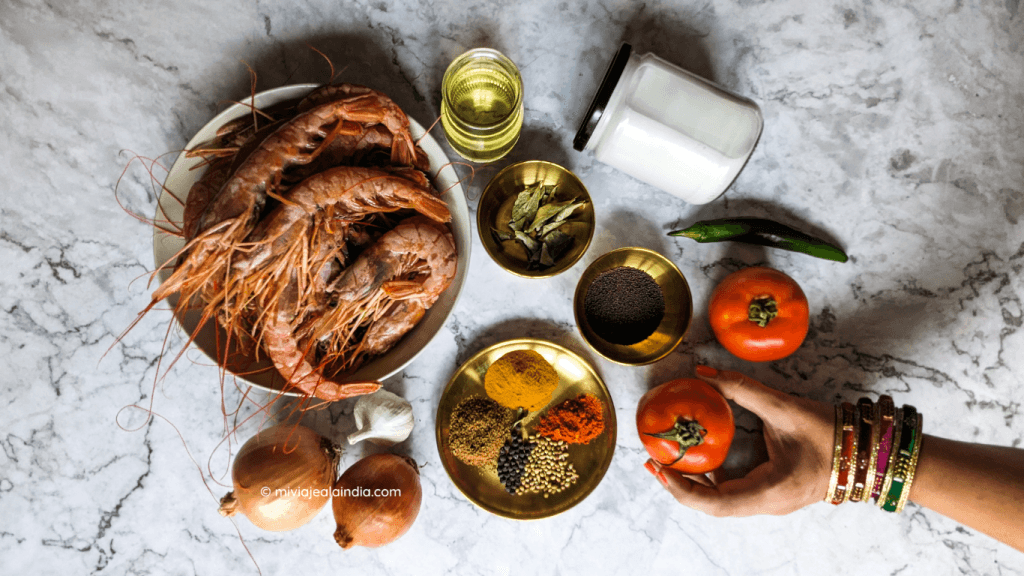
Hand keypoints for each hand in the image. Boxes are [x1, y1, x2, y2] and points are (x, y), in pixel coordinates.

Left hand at [644, 365, 834, 515]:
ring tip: (669, 458)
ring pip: (722, 500)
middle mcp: (768, 503)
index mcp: (770, 491)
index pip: (715, 503)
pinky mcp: (771, 491)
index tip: (660, 467)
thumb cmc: (832, 433)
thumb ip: (741, 388)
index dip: (682, 488)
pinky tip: (699, 456)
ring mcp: (770, 501)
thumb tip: (703, 371)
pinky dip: (712, 476)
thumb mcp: (783, 406)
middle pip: (713, 505)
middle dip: (680, 484)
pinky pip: (734, 491)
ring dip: (694, 481)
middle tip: (654, 459)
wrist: (869, 450)